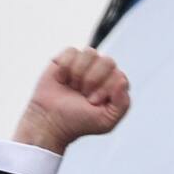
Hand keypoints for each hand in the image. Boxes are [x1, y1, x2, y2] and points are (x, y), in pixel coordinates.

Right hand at [13, 47, 131, 153]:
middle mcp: (103, 72)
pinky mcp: (68, 58)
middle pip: (108, 61)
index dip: (105, 88)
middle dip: (93, 79)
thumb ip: (122, 104)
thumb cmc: (79, 122)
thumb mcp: (106, 121)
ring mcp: (86, 63)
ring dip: (78, 73)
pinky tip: (62, 79)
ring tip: (73, 87)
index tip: (92, 102)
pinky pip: (72, 51)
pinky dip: (65, 67)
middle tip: (83, 94)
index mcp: (116, 86)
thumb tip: (122, 80)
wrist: (51, 120)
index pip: (119, 75)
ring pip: (90, 53)